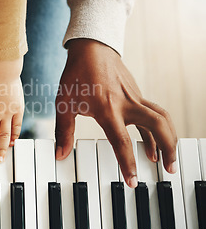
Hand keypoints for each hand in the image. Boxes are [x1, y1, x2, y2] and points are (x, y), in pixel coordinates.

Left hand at [55, 39, 176, 187]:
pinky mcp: (137, 93)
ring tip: (166, 160)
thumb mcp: (64, 103)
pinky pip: (153, 113)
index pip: (121, 141)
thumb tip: (60, 154)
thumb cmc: (76, 74)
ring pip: (162, 118)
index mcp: (107, 108)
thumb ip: (63, 131)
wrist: (90, 47)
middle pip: (158, 126)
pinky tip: (151, 143)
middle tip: (167, 169)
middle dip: (167, 149)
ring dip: (169, 139)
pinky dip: (157, 129)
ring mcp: (135, 97)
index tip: (132, 181)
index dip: (128, 164)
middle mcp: (126, 103)